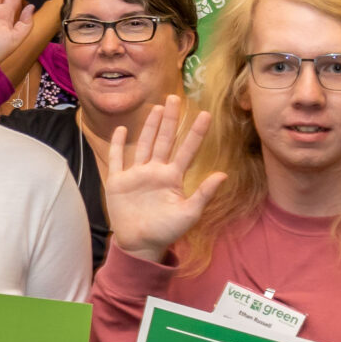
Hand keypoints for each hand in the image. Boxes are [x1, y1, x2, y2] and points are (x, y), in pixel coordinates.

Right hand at [100, 95, 224, 262]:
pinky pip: (118, 158)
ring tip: (156, 108)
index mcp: (172, 178)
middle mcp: (155, 171)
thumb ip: (203, 193)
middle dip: (170, 119)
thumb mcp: (189, 214)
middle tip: (175, 98)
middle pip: (164, 140)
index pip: (187, 150)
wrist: (140, 243)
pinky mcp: (118, 181)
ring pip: (144, 144)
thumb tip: (223, 174)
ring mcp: (136, 175)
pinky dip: (118, 144)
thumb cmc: (166, 231)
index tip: (204, 114)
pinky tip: (121, 130)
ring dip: (149, 126)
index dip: (195, 133)